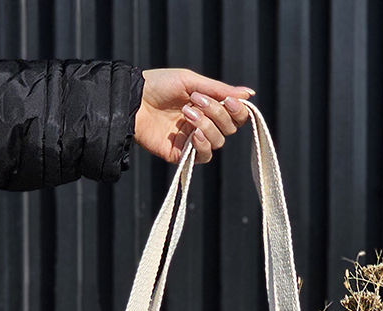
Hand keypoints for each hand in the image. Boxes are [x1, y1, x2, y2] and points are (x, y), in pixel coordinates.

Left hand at [135, 68, 252, 164]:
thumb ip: (220, 90)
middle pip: (229, 128)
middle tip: (197, 101)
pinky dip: (203, 145)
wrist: (133, 100)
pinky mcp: (182, 154)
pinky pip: (204, 156)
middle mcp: (204, 124)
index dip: (238, 110)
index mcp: (209, 106)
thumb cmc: (159, 85)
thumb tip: (250, 94)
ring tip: (186, 113)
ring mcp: (193, 140)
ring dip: (206, 125)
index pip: (235, 115)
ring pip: (218, 141)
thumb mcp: (191, 81)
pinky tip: (193, 134)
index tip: (230, 101)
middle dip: (217, 113)